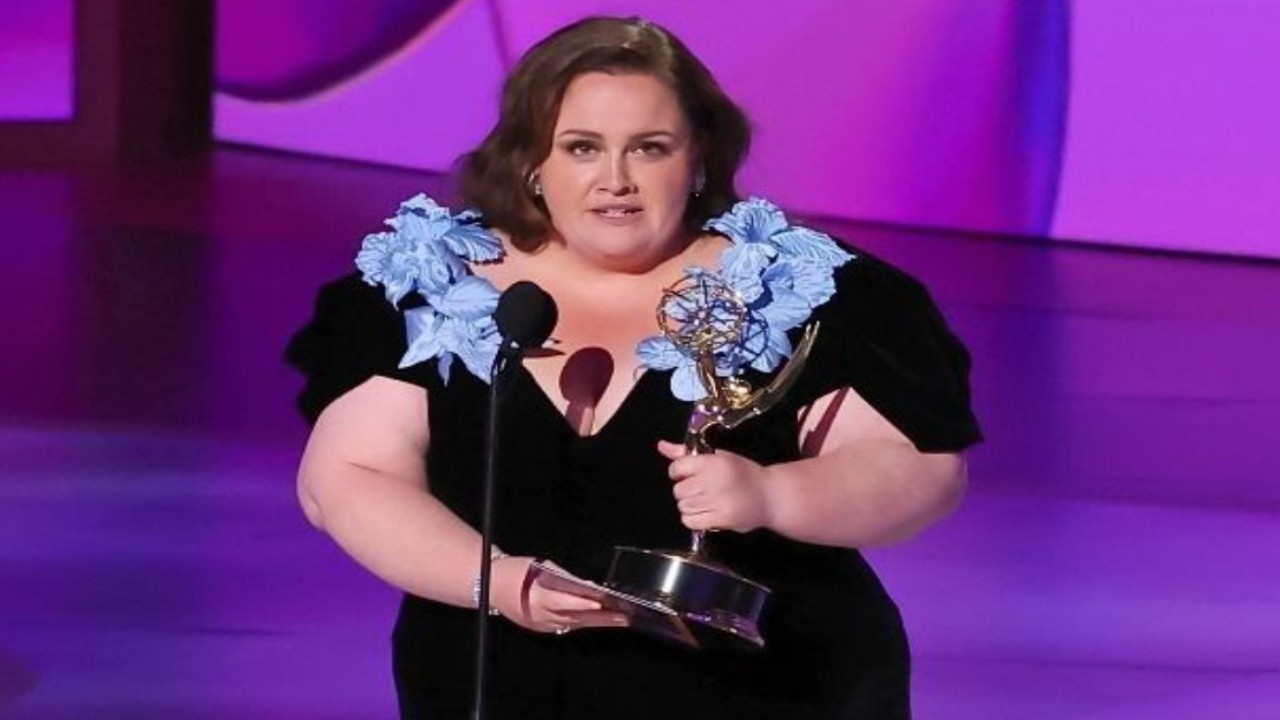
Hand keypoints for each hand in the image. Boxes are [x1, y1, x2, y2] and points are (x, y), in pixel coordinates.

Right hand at [490, 557, 627, 634]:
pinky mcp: (542, 628)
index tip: (601, 602)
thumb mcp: (538, 566)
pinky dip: (583, 622)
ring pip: (574, 625)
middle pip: (575, 618)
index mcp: (537, 597)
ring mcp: (541, 625)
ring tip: (620, 619)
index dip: (583, 604)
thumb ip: (562, 578)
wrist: (489, 586)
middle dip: (601, 618)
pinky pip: (566, 626)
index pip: (564, 602)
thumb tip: (585, 586)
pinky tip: (600, 620)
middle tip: (625, 615)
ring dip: (597, 622)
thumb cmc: (514, 571)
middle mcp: (540, 615)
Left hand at [657, 440, 773, 533]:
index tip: (687, 475)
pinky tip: (704, 514)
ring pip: (683, 506)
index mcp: (713, 461)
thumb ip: (687, 454)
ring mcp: (717, 501)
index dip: (678, 473)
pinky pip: (690, 522)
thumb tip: (661, 446)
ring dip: (690, 506)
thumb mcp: (719, 457)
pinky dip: (692, 519)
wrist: (771, 496)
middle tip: (700, 490)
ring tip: (704, 502)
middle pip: (679, 490)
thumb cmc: (744, 473)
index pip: (677, 468)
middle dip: (685, 491)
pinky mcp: (721, 519)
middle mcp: (714, 480)